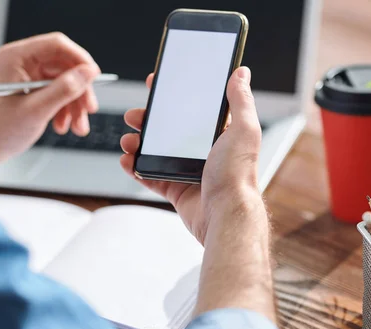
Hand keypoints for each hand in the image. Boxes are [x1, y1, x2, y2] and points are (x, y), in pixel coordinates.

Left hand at [0, 32, 100, 164]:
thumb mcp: (37, 110)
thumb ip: (65, 89)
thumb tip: (89, 72)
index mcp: (15, 58)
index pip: (56, 45)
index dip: (79, 59)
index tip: (95, 76)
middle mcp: (21, 62)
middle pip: (64, 65)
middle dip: (79, 90)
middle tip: (89, 110)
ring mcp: (27, 75)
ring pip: (64, 81)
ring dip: (75, 104)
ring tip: (77, 127)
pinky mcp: (32, 88)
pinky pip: (58, 92)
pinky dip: (65, 109)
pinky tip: (63, 125)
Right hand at [120, 67, 265, 243]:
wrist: (226, 215)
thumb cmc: (237, 175)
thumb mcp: (243, 130)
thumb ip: (241, 100)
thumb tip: (241, 73)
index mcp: (218, 135)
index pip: (192, 109)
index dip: (174, 96)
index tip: (157, 84)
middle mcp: (202, 152)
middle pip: (168, 129)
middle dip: (148, 119)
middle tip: (135, 115)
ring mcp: (187, 171)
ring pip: (155, 151)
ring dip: (137, 143)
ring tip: (129, 140)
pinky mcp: (176, 190)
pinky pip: (149, 176)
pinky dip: (135, 168)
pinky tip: (127, 160)